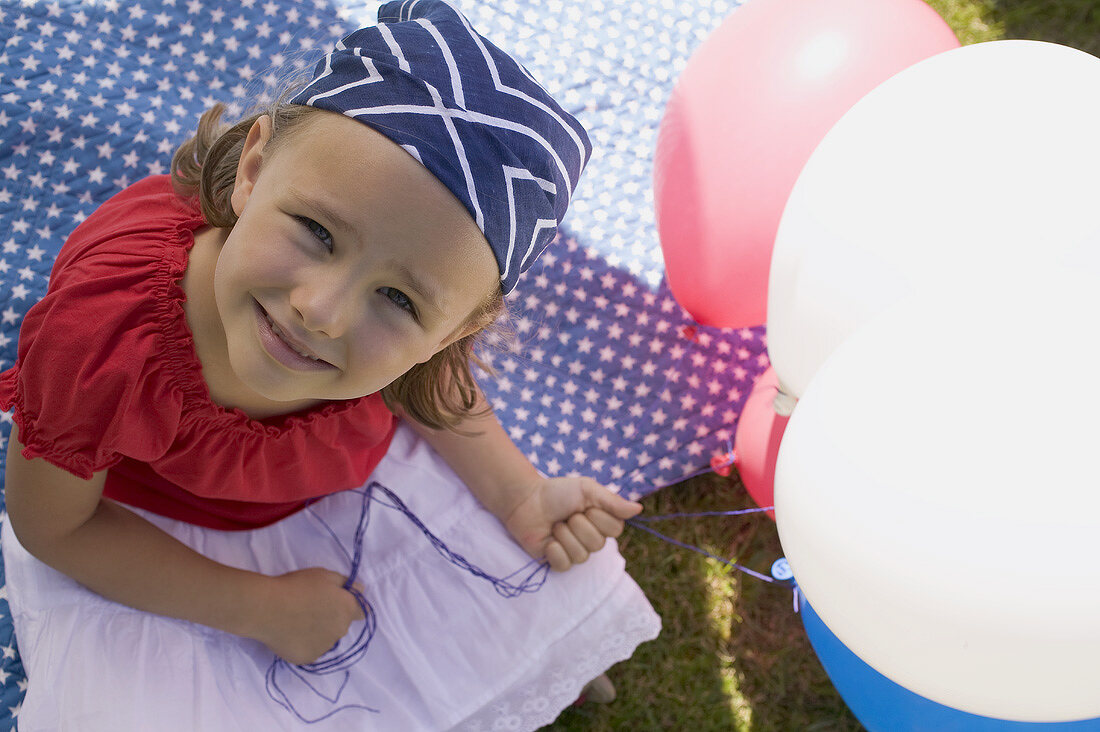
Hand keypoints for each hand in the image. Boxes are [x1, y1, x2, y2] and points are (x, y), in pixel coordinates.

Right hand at [249, 567, 365, 665]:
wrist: (267, 608)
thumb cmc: (297, 586)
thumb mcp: (325, 575)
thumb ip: (346, 583)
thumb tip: (360, 590)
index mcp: (347, 609)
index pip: (363, 612)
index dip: (352, 606)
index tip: (339, 602)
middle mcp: (340, 630)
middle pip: (342, 625)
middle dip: (332, 618)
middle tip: (311, 608)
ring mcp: (324, 647)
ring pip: (326, 639)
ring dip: (319, 632)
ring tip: (297, 620)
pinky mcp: (307, 658)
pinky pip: (310, 650)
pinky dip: (304, 643)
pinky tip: (290, 633)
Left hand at [502, 476, 642, 571]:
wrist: (526, 499)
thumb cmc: (557, 492)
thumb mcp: (587, 490)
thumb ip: (612, 501)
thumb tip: (639, 509)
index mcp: (603, 523)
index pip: (615, 530)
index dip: (598, 517)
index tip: (584, 506)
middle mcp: (592, 540)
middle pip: (597, 544)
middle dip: (578, 525)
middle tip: (566, 515)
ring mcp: (574, 552)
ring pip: (581, 555)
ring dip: (564, 535)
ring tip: (555, 525)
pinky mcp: (557, 562)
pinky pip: (565, 565)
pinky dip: (554, 551)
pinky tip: (548, 541)